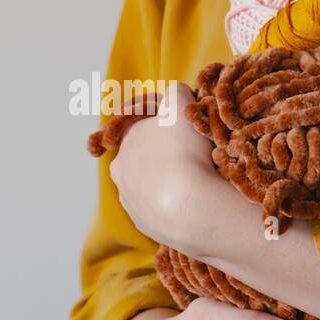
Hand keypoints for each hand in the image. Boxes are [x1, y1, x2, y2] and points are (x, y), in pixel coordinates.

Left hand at [108, 84, 218, 247]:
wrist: (193, 209)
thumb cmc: (185, 151)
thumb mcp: (180, 103)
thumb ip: (174, 92)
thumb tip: (176, 94)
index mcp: (125, 141)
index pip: (146, 125)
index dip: (169, 123)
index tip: (189, 130)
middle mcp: (121, 173)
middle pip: (149, 157)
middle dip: (168, 155)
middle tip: (197, 157)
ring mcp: (132, 204)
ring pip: (154, 186)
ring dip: (172, 183)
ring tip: (198, 184)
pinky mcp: (147, 227)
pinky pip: (163, 211)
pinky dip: (175, 206)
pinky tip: (193, 204)